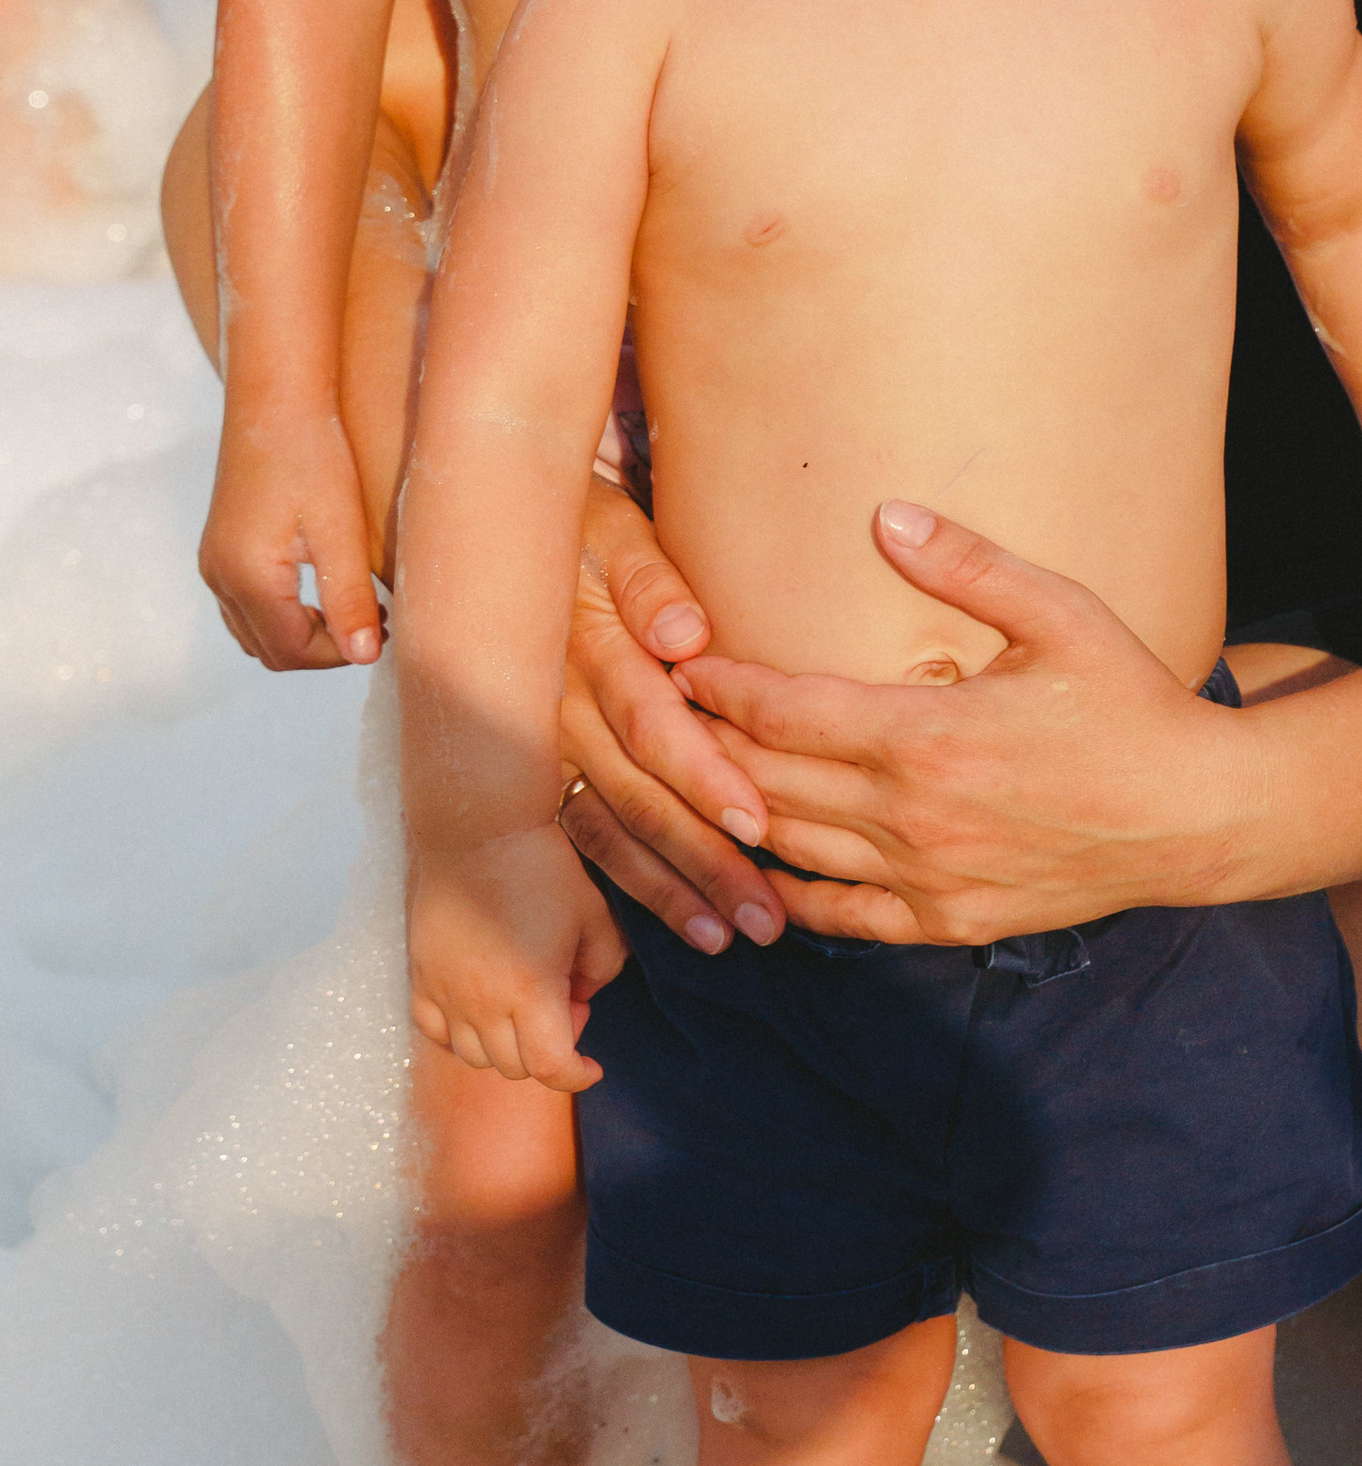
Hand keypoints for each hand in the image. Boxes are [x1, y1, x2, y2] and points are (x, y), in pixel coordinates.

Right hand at [199, 399, 380, 669]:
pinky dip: (281, 615)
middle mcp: (219, 577)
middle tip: (372, 623)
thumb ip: (349, 598)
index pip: (292, 650)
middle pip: (270, 650)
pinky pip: (244, 607)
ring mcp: (213, 564)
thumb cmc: (312, 455)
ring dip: (301, 635)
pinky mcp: (219, 550)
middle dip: (322, 649)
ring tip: (351, 607)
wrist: (274, 401)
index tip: (383, 632)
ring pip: (254, 633)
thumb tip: (366, 655)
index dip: (340, 653)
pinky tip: (320, 591)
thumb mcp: (341, 531)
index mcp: (247, 575)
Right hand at [408, 827, 624, 1092]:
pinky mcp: (421, 977)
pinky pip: (436, 1033)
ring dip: (506, 1047)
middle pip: (514, 1067)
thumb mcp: (594, 915)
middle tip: (565, 1004)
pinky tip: (481, 1009)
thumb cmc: (542, 868)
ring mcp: (446, 994)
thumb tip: (583, 996)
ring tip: (524, 1002)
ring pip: (474, 1056)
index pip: (551, 1068)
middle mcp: (482, 1003)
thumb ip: (603, 967)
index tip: (592, 1065)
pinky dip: (460, 1036)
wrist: (478, 830)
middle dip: (548, 1050)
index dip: (577, 1075)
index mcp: (531, 992)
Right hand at [556, 474, 788, 957]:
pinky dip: (624, 883)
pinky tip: (666, 920)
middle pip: (639, 796)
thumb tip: (684, 633)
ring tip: (725, 938)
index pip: (654, 725)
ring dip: (668, 889)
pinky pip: (581, 836)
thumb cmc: (578, 529)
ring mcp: (546, 748)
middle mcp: (563, 711)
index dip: (705, 774)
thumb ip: (646, 579)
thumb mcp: (611, 528)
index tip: (756, 823)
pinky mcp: (539, 771)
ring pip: (610, 830)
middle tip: (763, 919)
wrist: (494, 539)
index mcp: (591, 650)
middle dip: (703, 860)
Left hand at [656, 502, 1247, 945]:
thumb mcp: (1061, 614)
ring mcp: (926, 878)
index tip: (682, 661)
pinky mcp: (947, 921)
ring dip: (736, 814)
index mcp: (928, 735)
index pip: (788, 712)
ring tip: (696, 779)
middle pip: (770, 781)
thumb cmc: (1130, 702)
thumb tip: (886, 516)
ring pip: (794, 850)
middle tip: (663, 715)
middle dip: (709, 746)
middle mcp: (912, 816)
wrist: (1195, 816)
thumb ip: (968, 566)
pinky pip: (842, 917)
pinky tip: (763, 867)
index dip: (724, 687)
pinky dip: (790, 893)